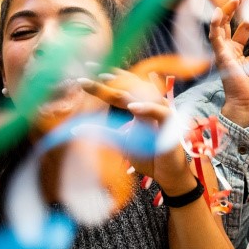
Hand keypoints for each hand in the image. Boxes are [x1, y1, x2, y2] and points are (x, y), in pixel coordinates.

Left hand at [78, 70, 194, 192]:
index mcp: (142, 107)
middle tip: (87, 75)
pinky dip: (147, 108)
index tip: (86, 72)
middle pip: (131, 86)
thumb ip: (105, 132)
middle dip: (110, 79)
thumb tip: (77, 128)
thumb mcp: (122, 142)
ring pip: (145, 93)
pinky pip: (160, 112)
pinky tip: (131, 107)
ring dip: (125, 89)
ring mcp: (163, 112)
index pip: (123, 88)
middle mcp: (152, 105)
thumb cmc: (148, 156)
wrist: (166, 175)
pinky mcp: (171, 124)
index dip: (107, 79)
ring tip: (105, 83)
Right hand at [210, 0, 248, 125]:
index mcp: (238, 51)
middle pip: (228, 24)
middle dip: (233, 8)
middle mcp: (228, 49)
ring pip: (219, 26)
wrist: (247, 100)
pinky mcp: (220, 55)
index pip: (243, 28)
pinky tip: (217, 12)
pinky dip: (215, 24)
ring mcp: (222, 51)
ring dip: (225, 11)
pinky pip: (214, 37)